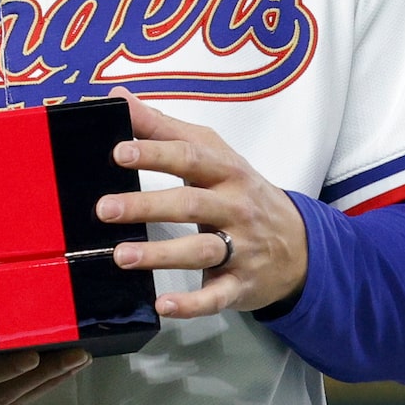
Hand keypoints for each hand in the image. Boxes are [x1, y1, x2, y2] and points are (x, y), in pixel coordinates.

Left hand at [93, 95, 307, 317]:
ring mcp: (241, 247)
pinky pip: (217, 295)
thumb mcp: (215, 156)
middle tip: (104, 208)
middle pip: (192, 203)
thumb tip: (117, 98)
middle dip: (147, 205)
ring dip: (162, 254)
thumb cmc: (243, 194)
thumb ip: (165, 129)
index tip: (118, 151)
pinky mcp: (240, 283)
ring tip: (121, 256)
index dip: (155, 153)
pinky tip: (163, 306)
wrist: (299, 245)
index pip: (191, 158)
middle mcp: (236, 208)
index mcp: (228, 172)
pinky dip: (192, 304)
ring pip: (202, 249)